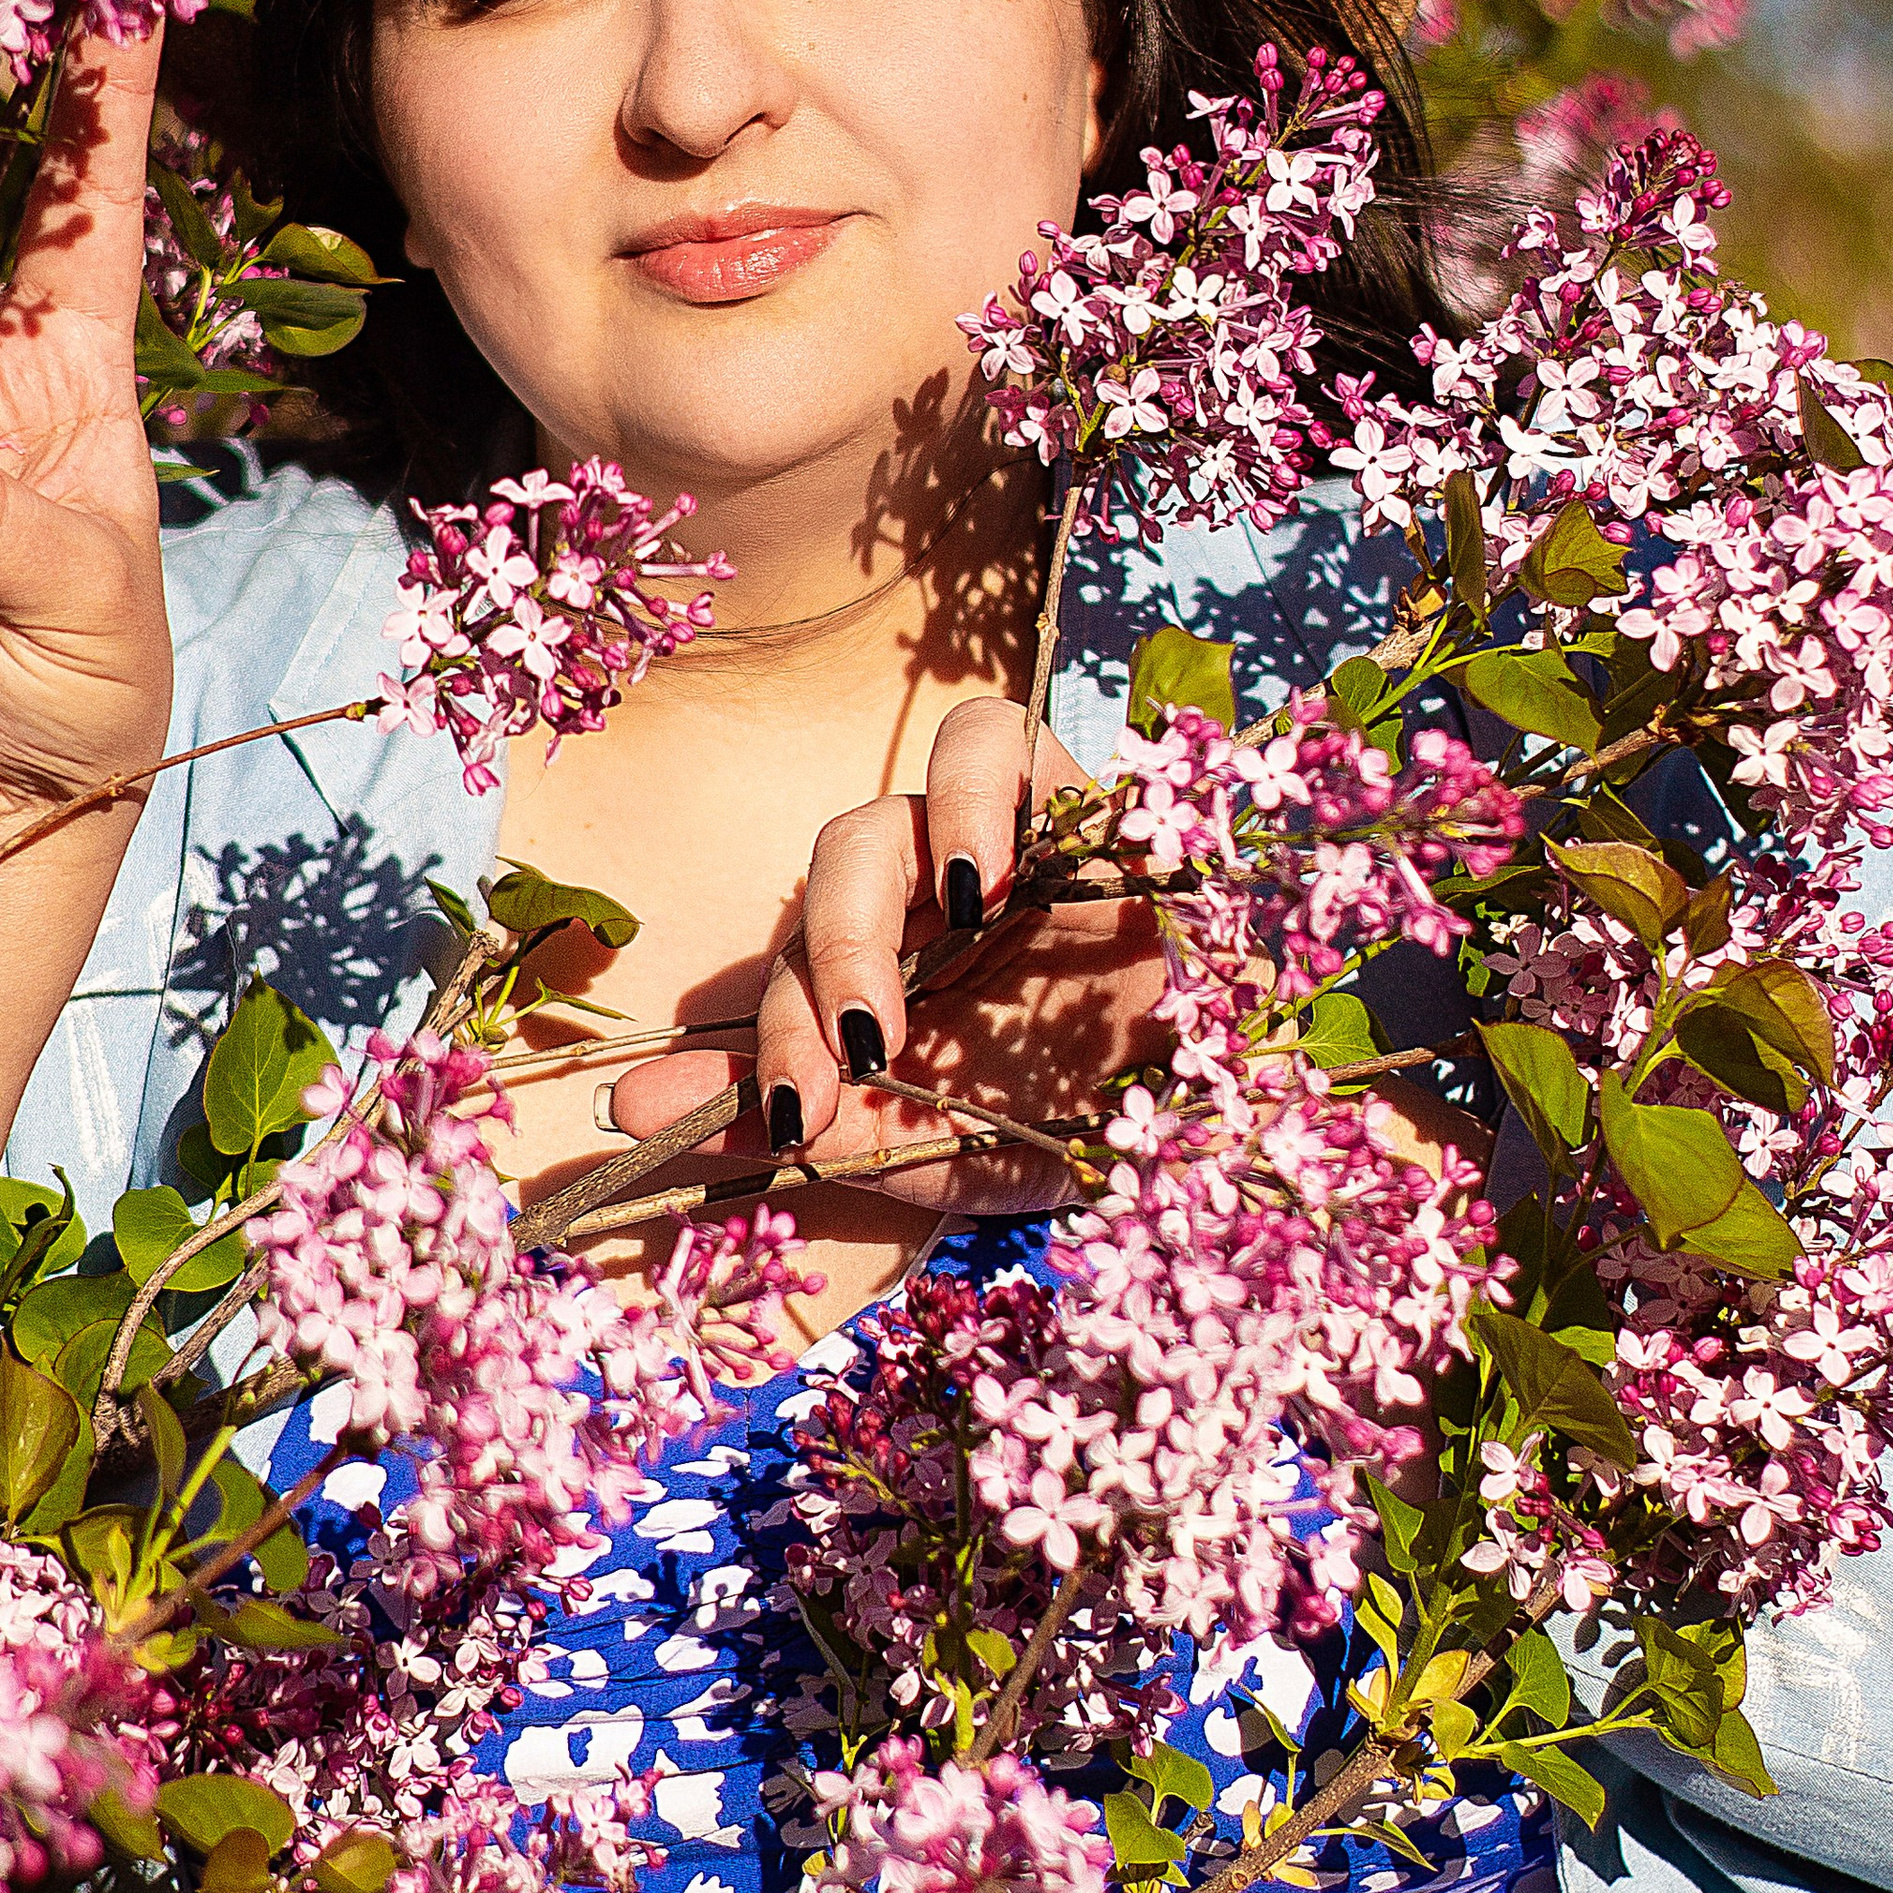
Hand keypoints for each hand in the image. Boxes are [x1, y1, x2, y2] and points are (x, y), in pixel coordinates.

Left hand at [611, 696, 1171, 1215]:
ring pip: (874, 831)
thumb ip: (809, 1127)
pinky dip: (966, 795)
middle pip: (814, 914)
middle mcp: (928, 910)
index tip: (708, 1117)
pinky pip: (990, 740)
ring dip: (851, 925)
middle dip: (800, 1004)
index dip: (737, 1043)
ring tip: (878, 1023)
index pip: (782, 983)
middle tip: (820, 1091)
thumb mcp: (945, 1153)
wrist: (1257, 1111)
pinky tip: (981, 885)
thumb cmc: (1104, 1130)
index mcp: (894, 989)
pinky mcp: (1070, 792)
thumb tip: (635, 1109)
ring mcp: (992, 847)